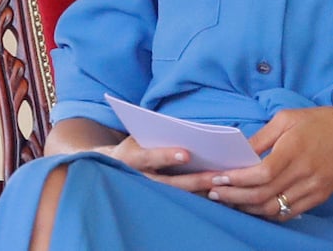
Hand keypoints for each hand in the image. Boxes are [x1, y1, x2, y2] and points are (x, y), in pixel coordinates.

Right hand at [95, 136, 224, 193]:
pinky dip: (198, 202)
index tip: (186, 155)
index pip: (149, 157)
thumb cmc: (134, 146)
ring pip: (176, 198)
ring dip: (199, 194)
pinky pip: (179, 205)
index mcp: (130, 158)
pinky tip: (217, 198)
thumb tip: (188, 127)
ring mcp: (145, 196)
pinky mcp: (155, 205)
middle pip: (168, 184)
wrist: (111, 169)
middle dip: (194, 180)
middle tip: (216, 177)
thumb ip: (158, 133)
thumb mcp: (138, 136)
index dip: (166, 156)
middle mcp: (137, 181)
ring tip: (221, 188)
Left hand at [205, 106, 332, 219]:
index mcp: (294, 149)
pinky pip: (287, 213)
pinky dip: (267, 213)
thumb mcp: (289, 118)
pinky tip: (253, 206)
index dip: (235, 179)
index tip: (217, 178)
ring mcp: (312, 188)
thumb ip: (262, 136)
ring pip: (272, 208)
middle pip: (261, 195)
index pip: (260, 174)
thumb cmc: (323, 121)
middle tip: (214, 193)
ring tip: (229, 200)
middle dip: (233, 196)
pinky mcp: (319, 198)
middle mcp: (303, 173)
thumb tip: (238, 152)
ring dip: (246, 207)